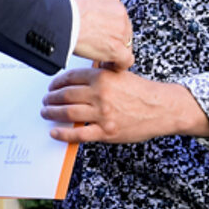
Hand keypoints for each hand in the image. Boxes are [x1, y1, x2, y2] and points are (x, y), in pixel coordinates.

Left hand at [41, 65, 208, 143]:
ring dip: (52, 113)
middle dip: (51, 98)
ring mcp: (103, 114)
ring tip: (46, 113)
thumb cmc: (142, 91)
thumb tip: (79, 76)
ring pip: (68, 113)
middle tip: (45, 100)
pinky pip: (79, 134)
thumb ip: (100, 73)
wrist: (162, 108)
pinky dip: (64, 134)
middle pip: (65, 95)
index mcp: (102, 77)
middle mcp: (100, 94)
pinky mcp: (107, 131)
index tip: (51, 86)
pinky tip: (55, 132)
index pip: (70, 78)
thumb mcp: (120, 74)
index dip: (56, 83)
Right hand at [68, 0, 134, 67]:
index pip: (118, 16)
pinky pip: (126, 60)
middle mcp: (119, 13)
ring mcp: (120, 30)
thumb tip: (85, 15)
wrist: (59, 19)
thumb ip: (90, 8)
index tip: (104, 34)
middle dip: (114, 40)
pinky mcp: (116, 48)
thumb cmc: (62, 10)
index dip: (111, 28)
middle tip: (101, 47)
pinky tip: (108, 66)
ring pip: (126, 45)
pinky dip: (119, 65)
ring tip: (101, 57)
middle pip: (124, 31)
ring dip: (115, 52)